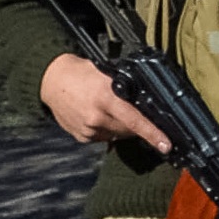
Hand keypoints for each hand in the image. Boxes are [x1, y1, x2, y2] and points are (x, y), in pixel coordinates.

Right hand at [42, 53, 170, 155]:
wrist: (52, 81)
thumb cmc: (82, 73)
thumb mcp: (107, 73)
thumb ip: (126, 89)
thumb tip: (149, 102)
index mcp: (106, 98)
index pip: (135, 120)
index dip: (153, 133)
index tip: (166, 144)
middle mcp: (96, 117)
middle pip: (130, 130)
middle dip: (139, 124)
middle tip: (134, 109)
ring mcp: (88, 129)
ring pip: (118, 134)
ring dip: (122, 126)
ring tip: (111, 108)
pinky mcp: (82, 137)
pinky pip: (104, 137)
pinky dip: (108, 129)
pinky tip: (100, 115)